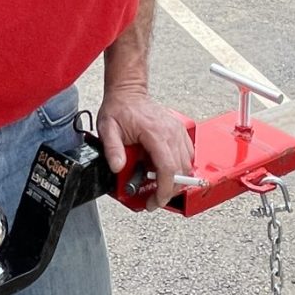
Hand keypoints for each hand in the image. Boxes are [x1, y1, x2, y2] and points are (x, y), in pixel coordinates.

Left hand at [95, 86, 193, 210]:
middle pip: (181, 170)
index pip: (168, 168)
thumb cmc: (119, 109)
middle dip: (169, 190)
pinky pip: (187, 155)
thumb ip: (112, 149)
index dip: (164, 189)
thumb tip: (117, 168)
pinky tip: (165, 170)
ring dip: (176, 180)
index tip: (155, 201)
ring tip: (158, 186)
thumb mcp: (107, 128)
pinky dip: (180, 167)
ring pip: (187, 164)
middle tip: (154, 199)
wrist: (128, 93)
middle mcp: (171, 132)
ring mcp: (177, 131)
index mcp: (155, 132)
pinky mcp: (179, 132)